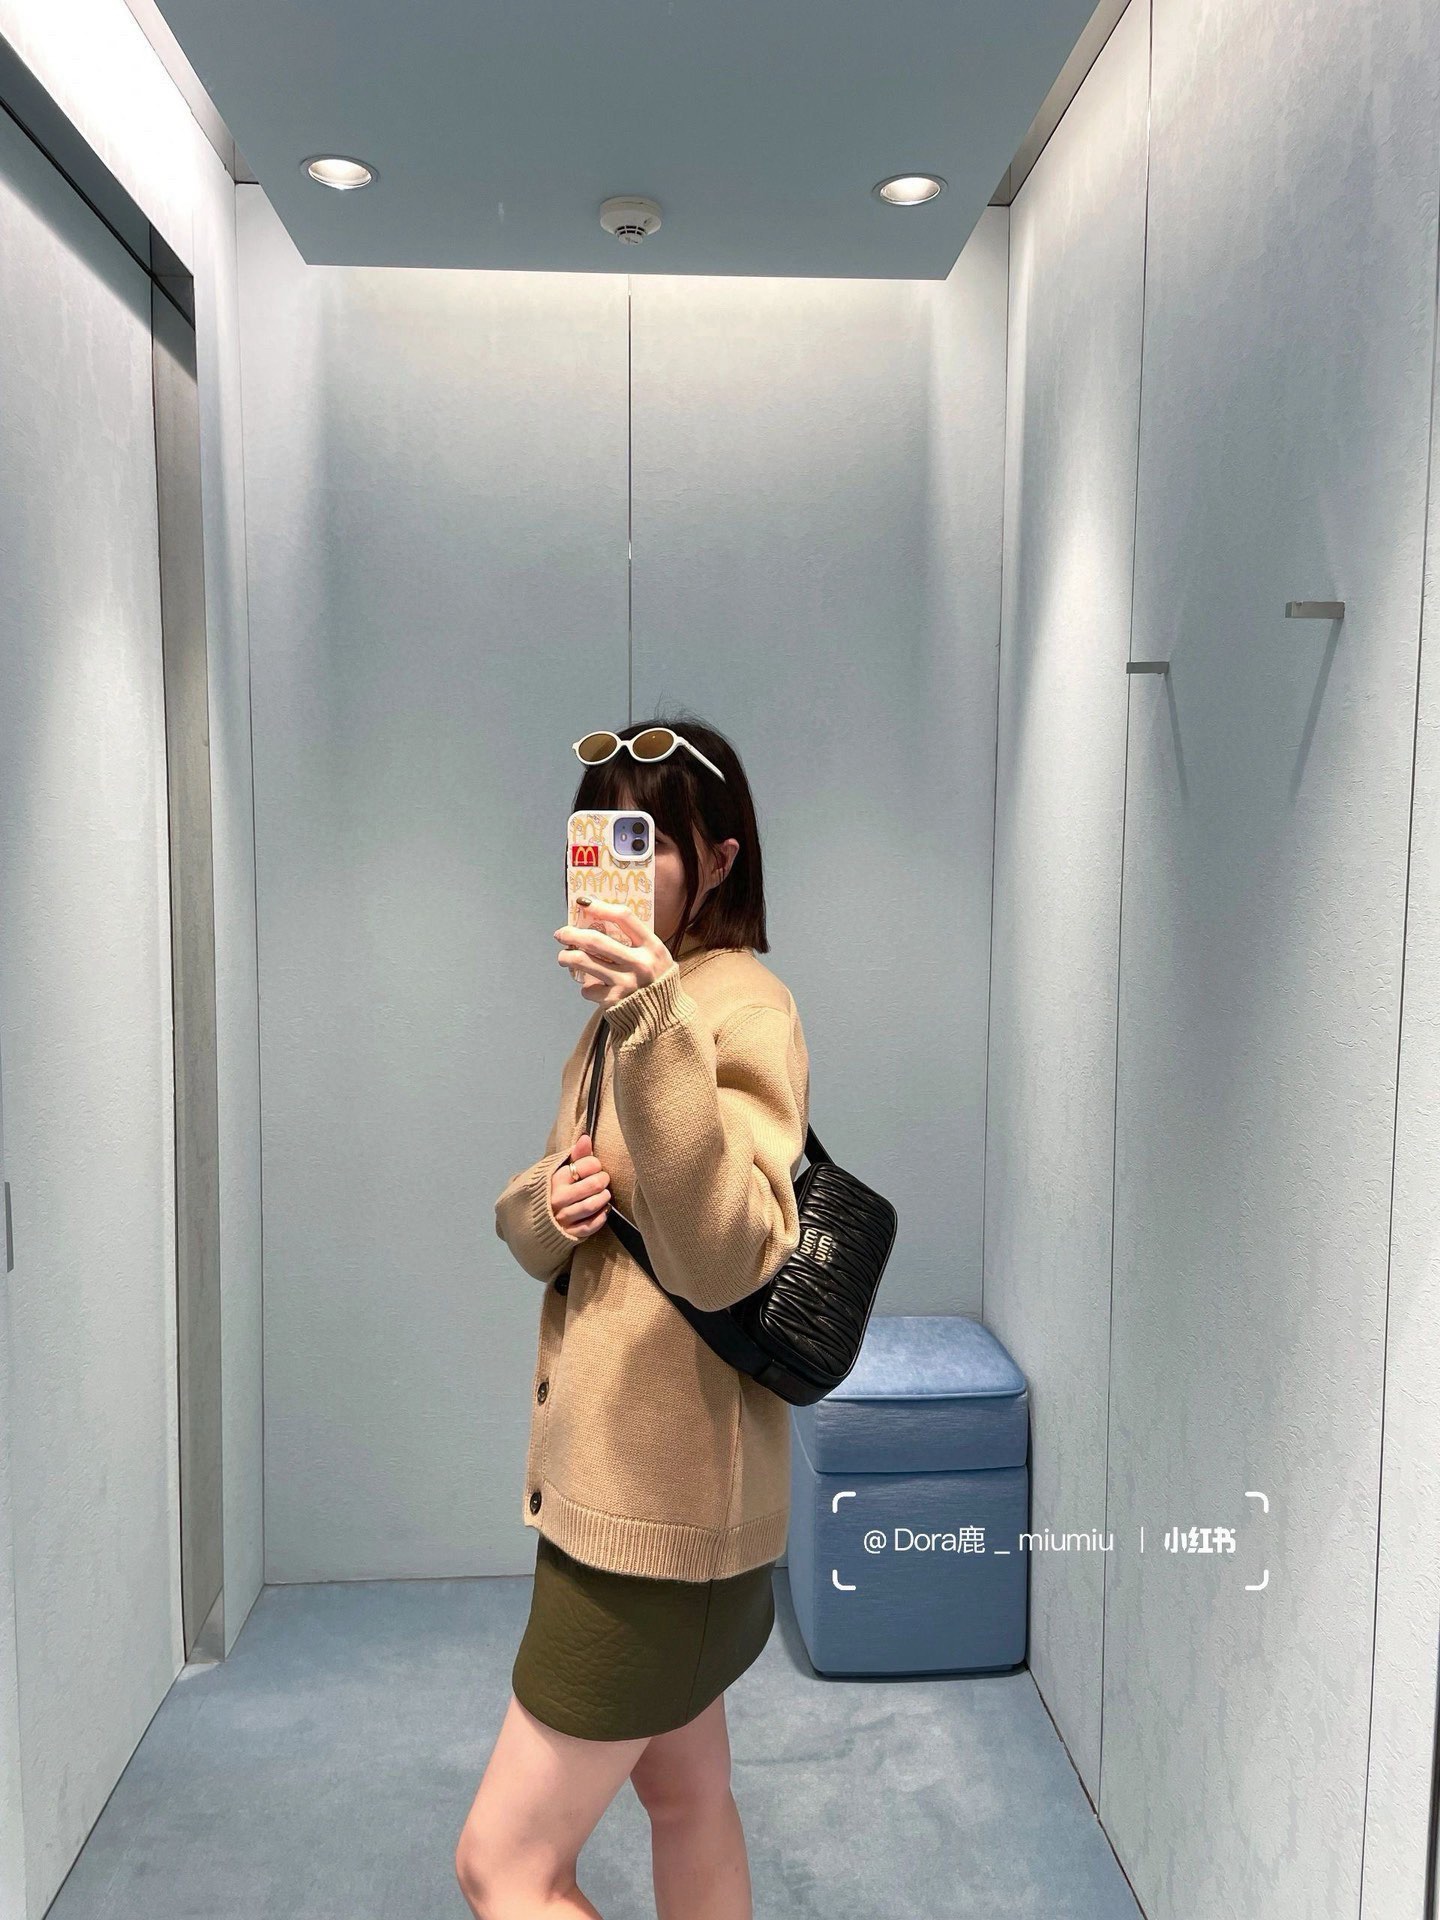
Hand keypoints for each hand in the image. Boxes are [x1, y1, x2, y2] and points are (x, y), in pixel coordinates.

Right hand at [549, 1131, 609, 1237]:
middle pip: (592, 1185)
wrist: (530, 1219)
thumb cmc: (550, 1190)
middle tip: (603, 1180)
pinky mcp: (568, 1233)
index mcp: (554, 1179)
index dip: (595, 1164)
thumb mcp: (557, 1170)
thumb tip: (586, 1138)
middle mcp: (557, 1198)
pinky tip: (602, 1211)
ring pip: (591, 1205)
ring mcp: (562, 1217)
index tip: (595, 1167)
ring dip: (603, 1198)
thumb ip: (575, 1155)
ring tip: (603, 1194)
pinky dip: (600, 1217)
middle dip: (603, 1180)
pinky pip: (589, 1226)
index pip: (585, 1165)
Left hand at [553, 898, 673, 1008]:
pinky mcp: (615, 1000)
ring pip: (584, 962)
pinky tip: (591, 986)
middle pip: (596, 940)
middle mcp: (640, 963)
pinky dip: (585, 986)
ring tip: (563, 957)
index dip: (601, 907)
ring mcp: (626, 983)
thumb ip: (634, 941)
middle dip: (572, 934)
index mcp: (653, 946)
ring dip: (567, 957)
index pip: (624, 917)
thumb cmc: (655, 979)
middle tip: (561, 933)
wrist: (663, 1015)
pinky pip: (588, 988)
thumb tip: (597, 922)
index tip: (583, 903)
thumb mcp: (655, 955)